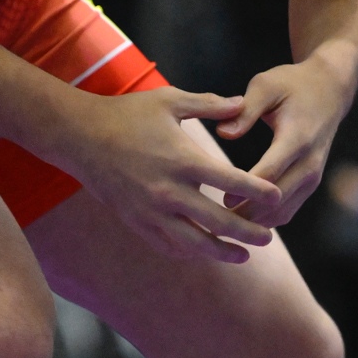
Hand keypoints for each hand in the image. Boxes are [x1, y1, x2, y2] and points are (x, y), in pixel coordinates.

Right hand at [60, 87, 282, 263]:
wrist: (80, 136)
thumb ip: (209, 105)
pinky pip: (167, 245)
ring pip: (193, 243)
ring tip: (243, 256)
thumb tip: (241, 104)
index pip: (231, 181)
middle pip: (218, 221)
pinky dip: (188, 251)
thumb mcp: (169, 101)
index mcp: (183, 160)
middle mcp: (169, 191)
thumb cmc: (127, 114)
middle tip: (269, 238)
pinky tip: (203, 252)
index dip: (258, 190)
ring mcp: (150, 211)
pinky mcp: (135, 221)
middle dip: (248, 232)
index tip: (277, 196)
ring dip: (221, 251)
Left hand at [215, 60, 353, 227]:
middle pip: (277, 199)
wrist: (329, 91)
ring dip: (254, 223)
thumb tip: (223, 133)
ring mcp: (313, 176)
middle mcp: (310, 162)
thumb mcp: (266, 85)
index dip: (247, 188)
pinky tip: (238, 223)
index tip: (222, 200)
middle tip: (213, 224)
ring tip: (222, 228)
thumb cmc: (292, 85)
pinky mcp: (310, 184)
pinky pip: (287, 211)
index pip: (271, 171)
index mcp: (298, 137)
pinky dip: (265, 220)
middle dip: (247, 214)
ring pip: (283, 212)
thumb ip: (245, 109)